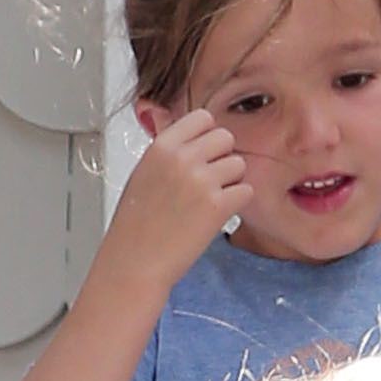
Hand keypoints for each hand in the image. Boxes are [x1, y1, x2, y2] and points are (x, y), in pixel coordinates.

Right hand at [106, 107, 250, 284]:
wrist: (134, 261)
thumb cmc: (136, 224)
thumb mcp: (143, 173)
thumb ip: (169, 153)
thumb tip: (186, 134)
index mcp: (162, 146)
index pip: (203, 118)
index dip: (208, 137)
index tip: (204, 154)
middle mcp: (182, 158)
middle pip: (226, 138)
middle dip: (222, 158)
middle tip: (210, 181)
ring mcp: (201, 180)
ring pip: (239, 165)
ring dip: (231, 182)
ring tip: (210, 202)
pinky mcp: (218, 205)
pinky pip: (246, 191)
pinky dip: (237, 204)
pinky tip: (217, 216)